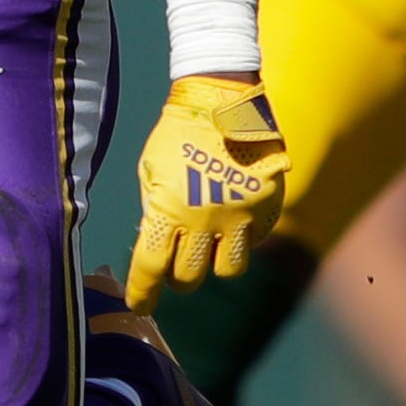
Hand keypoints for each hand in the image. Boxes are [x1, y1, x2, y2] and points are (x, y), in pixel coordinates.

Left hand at [128, 74, 289, 303]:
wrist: (220, 99)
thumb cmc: (176, 134)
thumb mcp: (150, 171)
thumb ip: (154, 210)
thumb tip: (156, 244)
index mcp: (167, 210)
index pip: (150, 267)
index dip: (143, 293)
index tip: (140, 305)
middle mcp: (204, 220)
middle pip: (188, 277)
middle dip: (177, 278)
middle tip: (174, 267)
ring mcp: (239, 215)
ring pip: (227, 270)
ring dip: (212, 265)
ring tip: (206, 250)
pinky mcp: (265, 206)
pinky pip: (253, 243)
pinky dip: (240, 241)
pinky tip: (230, 224)